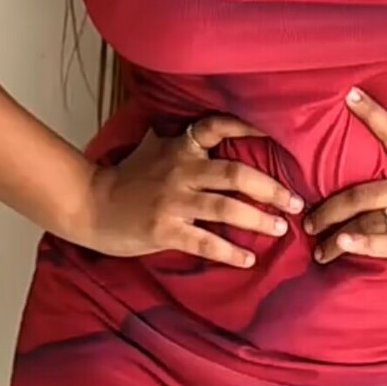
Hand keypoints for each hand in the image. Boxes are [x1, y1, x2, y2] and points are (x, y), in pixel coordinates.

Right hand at [78, 115, 302, 266]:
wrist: (90, 205)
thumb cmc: (128, 180)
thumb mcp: (155, 152)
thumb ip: (184, 145)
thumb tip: (216, 135)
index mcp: (180, 147)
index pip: (216, 126)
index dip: (247, 126)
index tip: (277, 136)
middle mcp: (180, 170)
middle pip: (234, 174)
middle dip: (270, 188)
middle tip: (296, 202)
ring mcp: (172, 201)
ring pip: (225, 208)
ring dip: (258, 220)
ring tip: (281, 229)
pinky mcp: (164, 229)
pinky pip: (205, 240)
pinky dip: (230, 251)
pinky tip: (248, 260)